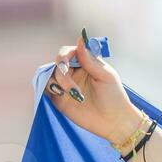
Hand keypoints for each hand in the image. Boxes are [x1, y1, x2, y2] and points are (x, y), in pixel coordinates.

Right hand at [42, 29, 142, 146]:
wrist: (114, 122)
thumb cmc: (114, 97)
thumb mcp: (106, 76)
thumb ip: (90, 59)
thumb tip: (80, 38)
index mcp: (85, 64)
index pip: (68, 52)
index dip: (64, 54)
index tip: (66, 60)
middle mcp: (74, 72)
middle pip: (58, 63)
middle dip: (62, 70)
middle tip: (72, 83)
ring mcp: (66, 85)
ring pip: (51, 74)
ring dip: (59, 81)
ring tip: (73, 93)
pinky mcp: (59, 98)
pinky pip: (47, 87)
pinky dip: (50, 87)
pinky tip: (61, 93)